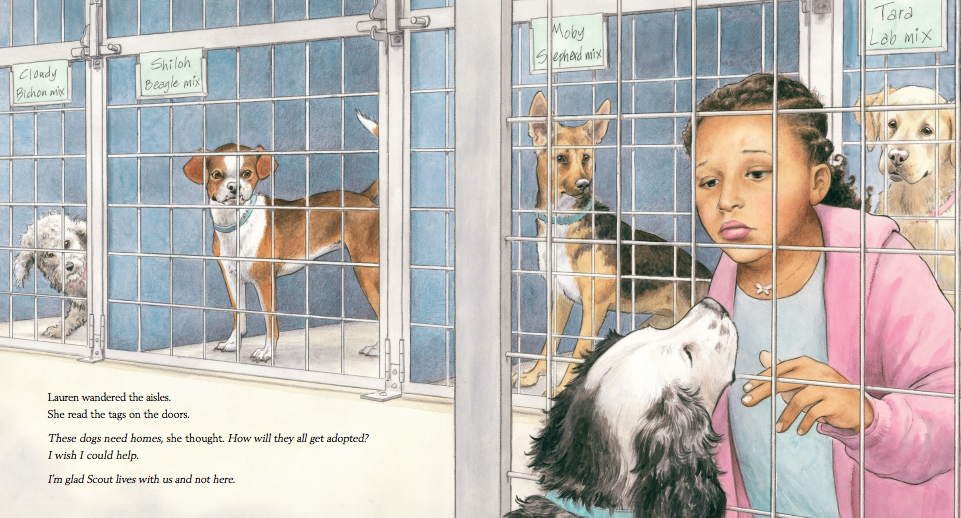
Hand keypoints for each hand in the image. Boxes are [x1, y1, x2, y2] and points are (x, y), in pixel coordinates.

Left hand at [741, 351, 873, 434]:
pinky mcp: (835, 402)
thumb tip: (762, 355)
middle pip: (783, 382)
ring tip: (779, 428)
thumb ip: (782, 370)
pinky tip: (800, 431)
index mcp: (807, 364)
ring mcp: (827, 386)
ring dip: (786, 417)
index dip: (761, 379)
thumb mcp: (803, 380)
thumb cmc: (823, 392)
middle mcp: (816, 372)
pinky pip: (813, 414)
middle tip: (746, 401)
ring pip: (798, 401)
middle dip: (762, 392)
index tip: (746, 389)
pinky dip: (804, 424)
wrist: (856, 406)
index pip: (779, 369)